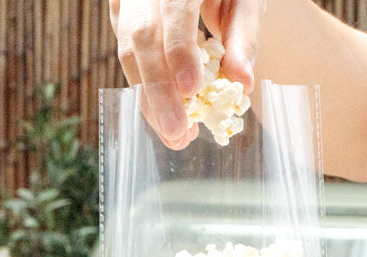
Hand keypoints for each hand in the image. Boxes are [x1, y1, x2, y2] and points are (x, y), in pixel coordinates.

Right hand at [109, 0, 263, 147]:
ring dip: (149, 98)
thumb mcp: (244, 0)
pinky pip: (126, 54)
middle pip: (142, 36)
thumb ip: (244, 37)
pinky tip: (163, 114)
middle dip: (159, 90)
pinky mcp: (121, 14)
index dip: (179, 50)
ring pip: (127, 49)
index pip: (174, 9)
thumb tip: (242, 83)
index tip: (190, 89)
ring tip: (173, 133)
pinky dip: (145, 88)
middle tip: (177, 131)